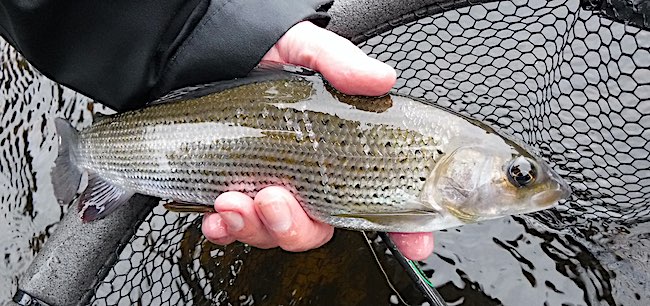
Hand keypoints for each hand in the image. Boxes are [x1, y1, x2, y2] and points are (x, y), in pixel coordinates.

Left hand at [202, 21, 433, 260]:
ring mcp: (269, 186)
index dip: (402, 227)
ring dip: (255, 228)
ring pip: (275, 235)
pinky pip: (233, 230)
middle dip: (296, 228)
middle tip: (274, 199)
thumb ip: (338, 62)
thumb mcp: (302, 48)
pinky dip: (225, 230)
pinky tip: (216, 217)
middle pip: (319, 228)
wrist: (203, 48)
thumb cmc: (258, 49)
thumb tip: (380, 79)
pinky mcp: (231, 190)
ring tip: (234, 200)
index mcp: (334, 150)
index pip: (377, 198)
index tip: (415, 245)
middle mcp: (306, 175)